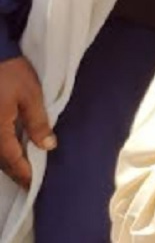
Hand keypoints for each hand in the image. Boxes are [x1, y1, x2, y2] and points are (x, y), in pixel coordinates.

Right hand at [0, 56, 55, 188]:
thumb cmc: (10, 72)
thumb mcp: (30, 95)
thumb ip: (37, 123)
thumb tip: (47, 146)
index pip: (11, 160)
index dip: (24, 173)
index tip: (34, 185)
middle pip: (0, 159)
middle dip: (15, 170)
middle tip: (30, 180)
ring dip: (8, 160)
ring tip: (24, 167)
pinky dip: (4, 147)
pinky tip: (14, 146)